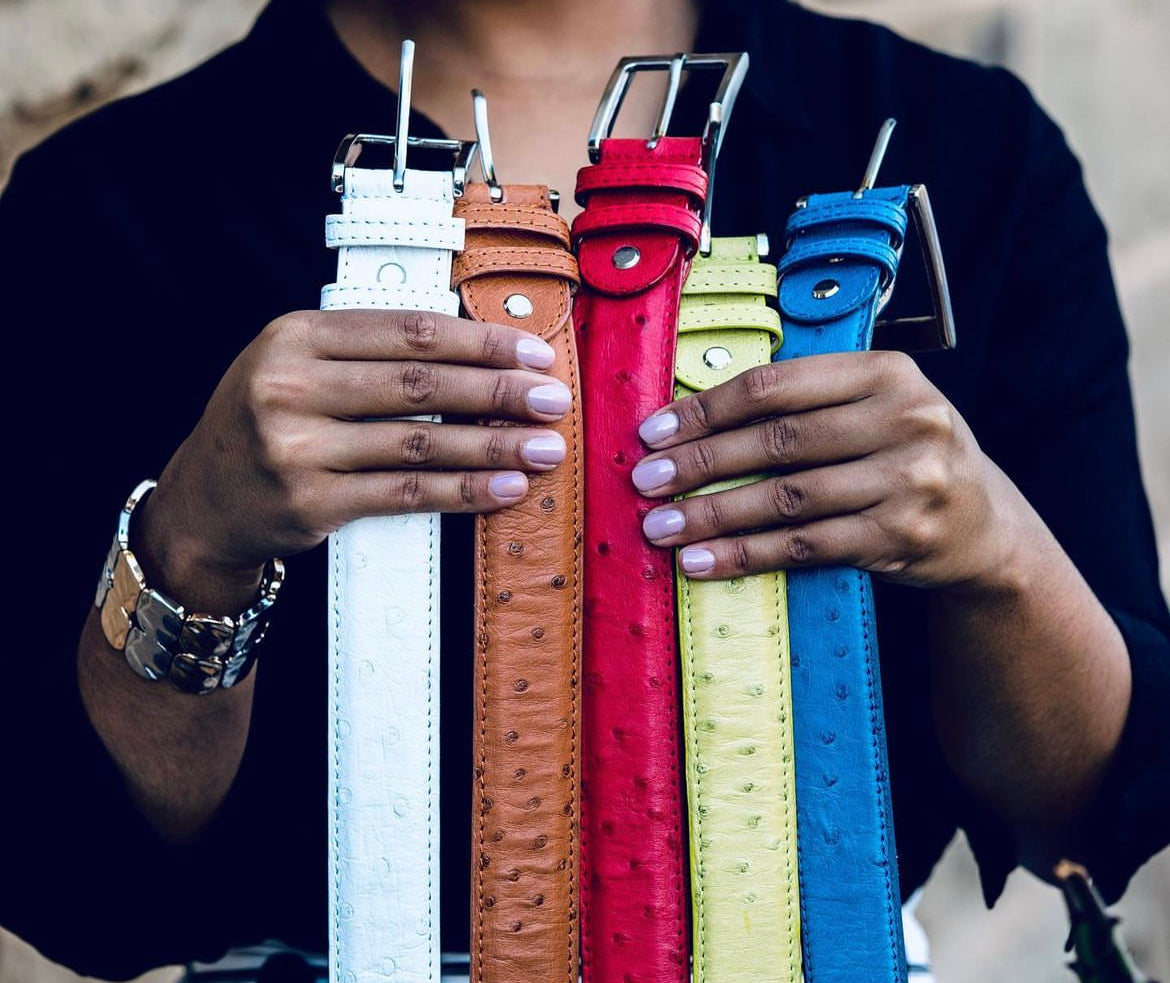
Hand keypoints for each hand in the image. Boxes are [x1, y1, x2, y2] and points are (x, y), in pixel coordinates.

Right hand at [138, 308, 571, 596]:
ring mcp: (297, 447)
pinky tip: (505, 489)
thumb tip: (477, 353)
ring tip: (544, 448)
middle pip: (420, 384)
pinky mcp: (310, 504)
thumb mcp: (297, 365)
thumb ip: (369, 352)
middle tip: (552, 399)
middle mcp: (290, 385)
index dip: (480, 341)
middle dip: (499, 391)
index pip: (408, 331)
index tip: (533, 352)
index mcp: (295, 335)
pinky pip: (405, 495)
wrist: (202, 503)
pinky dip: (462, 492)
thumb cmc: (266, 423)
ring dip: (494, 446)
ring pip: (420, 443)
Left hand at [633, 351, 1022, 588]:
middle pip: (777, 440)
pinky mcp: (901, 537)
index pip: (776, 385)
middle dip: (699, 463)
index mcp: (887, 372)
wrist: (986, 527)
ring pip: (787, 498)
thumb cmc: (905, 455)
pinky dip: (747, 555)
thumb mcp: (877, 407)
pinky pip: (805, 546)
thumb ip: (805, 402)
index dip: (706, 409)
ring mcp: (908, 480)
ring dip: (713, 515)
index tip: (653, 431)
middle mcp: (905, 419)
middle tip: (643, 481)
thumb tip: (691, 421)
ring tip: (659, 527)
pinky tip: (703, 562)